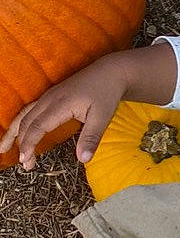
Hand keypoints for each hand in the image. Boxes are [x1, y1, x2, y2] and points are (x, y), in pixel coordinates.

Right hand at [0, 56, 128, 170]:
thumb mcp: (103, 117)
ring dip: (14, 132)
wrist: (110, 72)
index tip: (25, 161)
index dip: (29, 144)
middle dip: (21, 144)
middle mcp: (50, 99)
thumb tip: (83, 159)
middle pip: (27, 122)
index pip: (37, 126)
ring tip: (3, 148)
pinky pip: (30, 109)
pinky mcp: (50, 96)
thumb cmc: (106, 93)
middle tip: (25, 164)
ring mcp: (49, 96)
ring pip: (24, 114)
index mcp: (60, 104)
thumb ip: (91, 138)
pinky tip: (18, 132)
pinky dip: (21, 123)